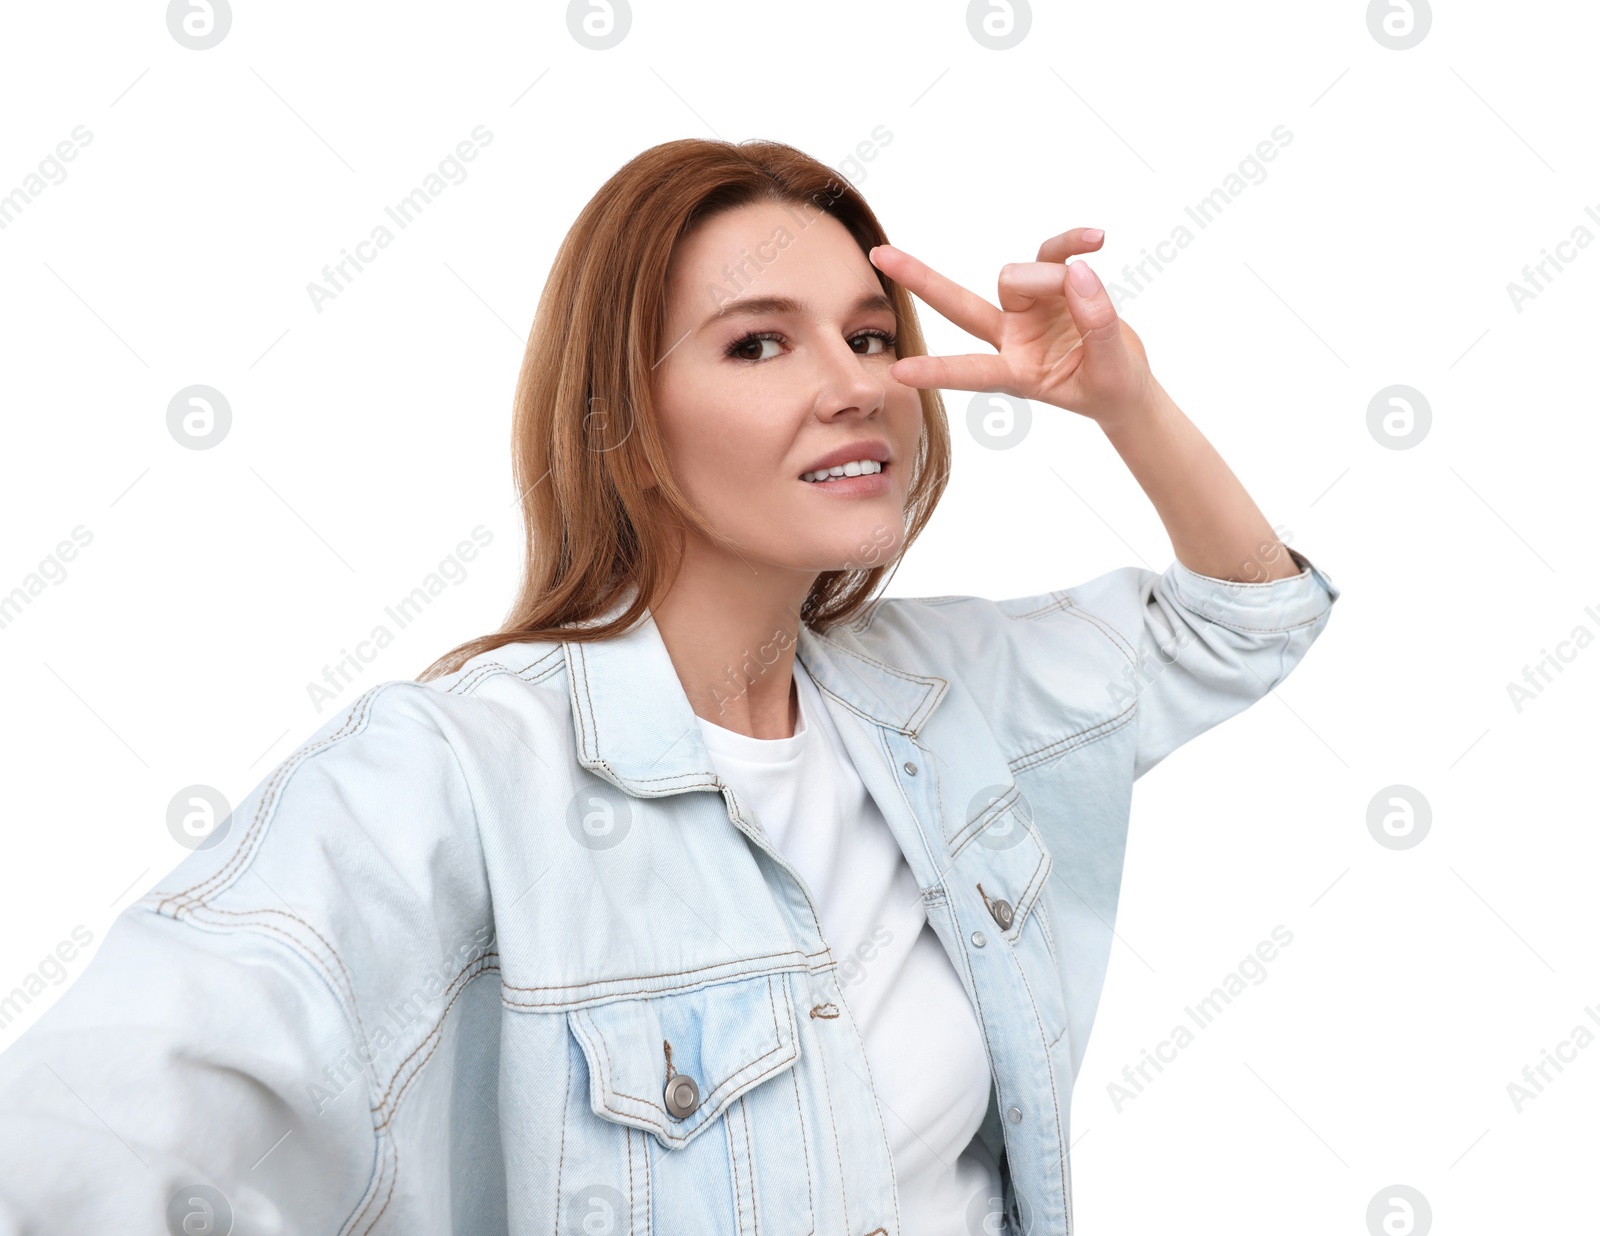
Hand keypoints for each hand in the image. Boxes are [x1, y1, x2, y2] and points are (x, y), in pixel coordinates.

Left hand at [869, 228, 1155, 428]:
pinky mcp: (1051, 284)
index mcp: (1015, 374)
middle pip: (958, 305)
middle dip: (920, 280)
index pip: (971, 372)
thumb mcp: (1111, 370)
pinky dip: (1073, 242)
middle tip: (879, 254)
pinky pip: (1052, 251)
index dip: (938, 372)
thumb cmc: (1110, 387)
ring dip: (1051, 278)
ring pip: (1018, 276)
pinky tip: (1097, 240)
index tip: (898, 372)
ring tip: (1089, 288)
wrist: (1125, 383)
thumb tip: (1078, 272)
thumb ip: (1097, 324)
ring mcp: (1027, 309)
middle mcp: (1010, 338)